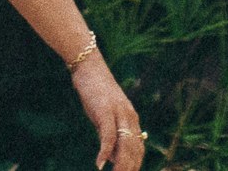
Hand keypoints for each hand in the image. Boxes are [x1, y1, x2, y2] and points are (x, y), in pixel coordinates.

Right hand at [73, 53, 143, 170]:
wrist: (88, 67)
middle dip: (129, 168)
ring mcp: (119, 113)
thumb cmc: (95, 92)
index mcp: (132, 118)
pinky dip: (104, 152)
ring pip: (125, 146)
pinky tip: (99, 164)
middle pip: (134, 150)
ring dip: (120, 165)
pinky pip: (108, 136)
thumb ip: (110, 135)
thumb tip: (111, 158)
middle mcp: (130, 117)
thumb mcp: (105, 116)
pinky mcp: (106, 111)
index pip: (139, 147)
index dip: (135, 164)